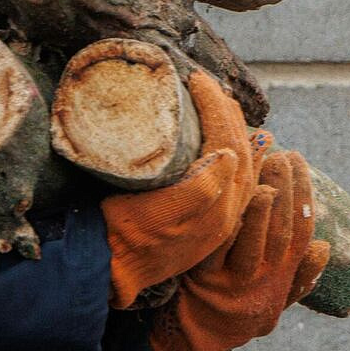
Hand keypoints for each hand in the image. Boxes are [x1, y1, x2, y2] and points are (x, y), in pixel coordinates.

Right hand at [100, 71, 262, 307]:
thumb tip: (230, 155)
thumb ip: (199, 189)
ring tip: (220, 102)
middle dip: (226, 113)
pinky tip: (228, 140)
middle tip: (206, 83)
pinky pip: (230, 178)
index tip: (197, 80)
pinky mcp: (204, 221)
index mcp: (217, 206)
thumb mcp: (158, 212)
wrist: (111, 270)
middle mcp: (225, 212)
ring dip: (233, 129)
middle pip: (238, 150)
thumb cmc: (124, 236)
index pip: (227, 143)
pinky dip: (232, 152)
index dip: (215, 108)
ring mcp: (216, 217)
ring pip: (238, 163)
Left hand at [148, 149, 324, 350]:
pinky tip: (225, 196)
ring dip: (260, 205)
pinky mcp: (202, 279)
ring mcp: (232, 279)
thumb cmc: (238, 310)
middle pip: (280, 229)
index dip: (303, 193)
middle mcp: (262, 277)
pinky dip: (223, 221)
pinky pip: (215, 246)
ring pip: (251, 239)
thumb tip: (325, 247)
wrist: (197, 340)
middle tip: (282, 154)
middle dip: (284, 189)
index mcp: (281, 275)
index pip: (301, 229)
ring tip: (265, 170)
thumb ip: (299, 275)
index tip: (298, 159)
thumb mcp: (274, 300)